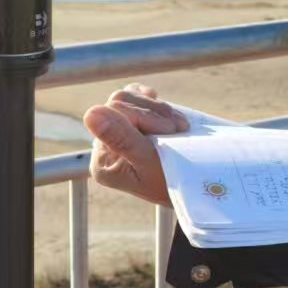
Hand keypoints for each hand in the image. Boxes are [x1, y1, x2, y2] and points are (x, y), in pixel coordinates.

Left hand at [84, 83, 187, 206]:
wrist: (197, 189)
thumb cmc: (175, 181)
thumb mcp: (149, 162)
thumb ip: (121, 138)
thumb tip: (90, 114)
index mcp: (103, 160)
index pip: (112, 114)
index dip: (143, 116)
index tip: (171, 131)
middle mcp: (106, 146)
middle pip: (120, 102)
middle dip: (153, 112)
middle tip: (179, 128)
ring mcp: (120, 134)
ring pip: (129, 97)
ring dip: (159, 109)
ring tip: (180, 127)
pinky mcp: (134, 126)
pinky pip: (134, 98)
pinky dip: (151, 101)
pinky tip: (162, 108)